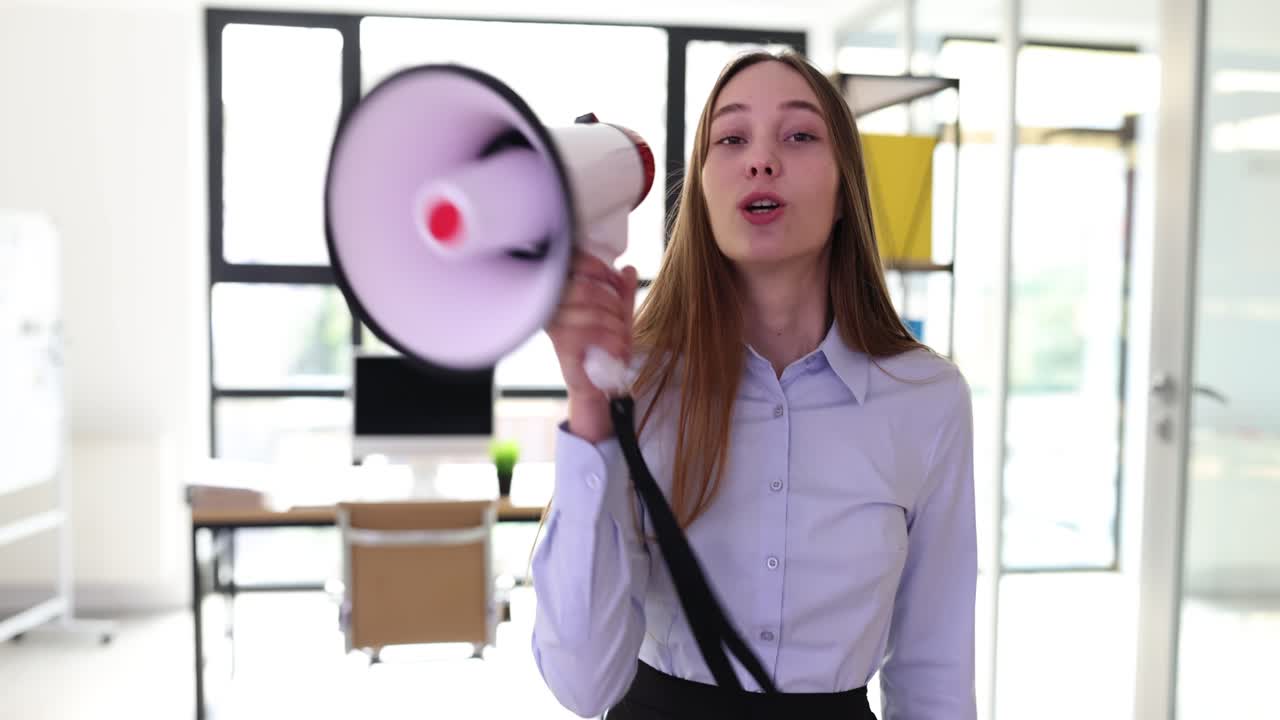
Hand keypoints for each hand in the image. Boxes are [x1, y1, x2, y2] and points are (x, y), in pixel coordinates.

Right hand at [548, 251, 637, 438]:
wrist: (600, 382)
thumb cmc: (605, 345)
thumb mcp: (619, 314)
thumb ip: (623, 291)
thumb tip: (628, 269)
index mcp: (562, 291)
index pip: (571, 263)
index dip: (597, 268)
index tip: (615, 281)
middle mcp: (552, 306)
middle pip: (585, 290)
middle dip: (613, 304)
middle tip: (621, 319)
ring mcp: (554, 326)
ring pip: (592, 313)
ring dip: (616, 326)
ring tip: (620, 339)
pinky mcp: (561, 347)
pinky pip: (590, 333)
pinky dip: (611, 340)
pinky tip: (617, 349)